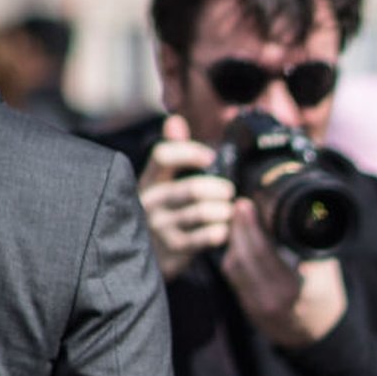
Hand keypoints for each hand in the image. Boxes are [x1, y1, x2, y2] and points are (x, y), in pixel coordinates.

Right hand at [138, 114, 235, 280]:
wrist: (147, 255)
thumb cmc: (163, 211)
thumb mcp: (161, 182)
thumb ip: (171, 152)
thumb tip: (175, 119)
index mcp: (148, 180)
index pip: (163, 156)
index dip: (189, 152)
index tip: (210, 157)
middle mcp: (151, 201)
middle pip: (190, 188)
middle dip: (218, 188)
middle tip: (229, 190)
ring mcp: (161, 226)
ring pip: (201, 213)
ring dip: (223, 210)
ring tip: (229, 209)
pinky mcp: (174, 249)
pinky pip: (206, 237)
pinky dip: (222, 230)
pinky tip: (225, 229)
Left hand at [219, 198, 347, 350]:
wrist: (318, 335)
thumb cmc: (326, 298)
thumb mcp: (327, 271)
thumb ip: (312, 245)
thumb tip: (303, 213)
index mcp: (293, 290)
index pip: (263, 253)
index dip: (250, 226)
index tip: (246, 203)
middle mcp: (270, 299)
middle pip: (243, 256)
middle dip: (238, 227)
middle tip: (239, 204)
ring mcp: (255, 305)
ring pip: (233, 265)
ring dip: (232, 239)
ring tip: (238, 219)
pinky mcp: (246, 306)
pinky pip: (233, 276)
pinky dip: (232, 253)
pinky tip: (237, 239)